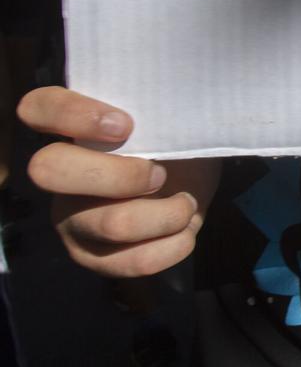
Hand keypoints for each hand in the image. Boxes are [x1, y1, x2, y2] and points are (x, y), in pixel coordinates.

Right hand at [17, 87, 220, 276]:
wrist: (195, 184)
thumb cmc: (176, 141)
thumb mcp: (171, 118)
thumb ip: (157, 109)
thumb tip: (175, 105)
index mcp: (70, 127)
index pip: (39, 108)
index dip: (74, 115)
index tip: (126, 125)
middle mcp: (58, 172)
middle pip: (51, 171)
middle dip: (123, 175)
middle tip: (161, 173)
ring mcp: (70, 217)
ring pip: (113, 224)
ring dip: (168, 214)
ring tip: (185, 203)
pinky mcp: (93, 256)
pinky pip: (132, 262)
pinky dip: (173, 246)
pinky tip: (184, 232)